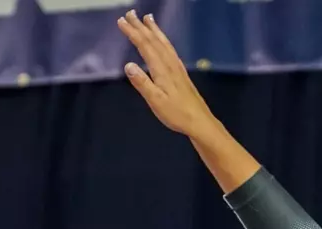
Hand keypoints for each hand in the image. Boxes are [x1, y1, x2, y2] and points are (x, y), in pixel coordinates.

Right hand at [116, 10, 216, 137]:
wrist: (199, 121)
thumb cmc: (176, 113)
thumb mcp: (155, 101)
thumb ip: (142, 83)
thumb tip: (128, 65)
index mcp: (161, 69)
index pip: (145, 46)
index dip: (133, 33)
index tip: (121, 21)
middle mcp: (169, 63)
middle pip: (153, 40)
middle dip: (140, 26)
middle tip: (130, 13)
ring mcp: (176, 66)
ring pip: (163, 42)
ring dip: (154, 29)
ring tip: (147, 18)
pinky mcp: (181, 72)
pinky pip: (170, 49)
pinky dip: (163, 39)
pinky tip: (162, 40)